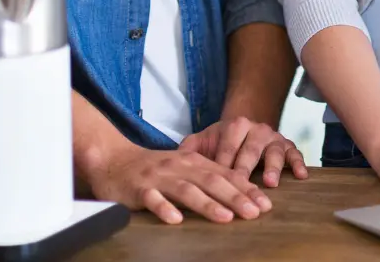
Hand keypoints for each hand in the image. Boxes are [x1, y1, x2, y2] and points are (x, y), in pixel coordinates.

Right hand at [81, 139, 272, 224]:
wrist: (114, 159)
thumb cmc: (154, 168)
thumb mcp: (184, 167)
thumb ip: (207, 177)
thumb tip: (241, 192)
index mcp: (194, 161)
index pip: (225, 174)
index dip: (246, 189)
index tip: (265, 204)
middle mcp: (180, 167)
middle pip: (212, 181)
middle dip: (235, 197)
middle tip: (255, 212)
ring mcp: (159, 178)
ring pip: (187, 190)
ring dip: (208, 204)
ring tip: (227, 217)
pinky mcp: (139, 190)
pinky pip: (152, 200)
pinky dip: (164, 209)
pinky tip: (176, 220)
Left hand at [180, 117, 308, 187]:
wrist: (243, 128)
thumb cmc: (220, 142)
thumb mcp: (203, 141)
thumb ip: (188, 149)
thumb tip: (173, 160)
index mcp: (235, 125)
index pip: (228, 144)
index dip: (224, 161)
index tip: (218, 177)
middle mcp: (256, 129)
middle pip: (251, 148)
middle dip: (246, 167)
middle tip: (242, 184)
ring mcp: (273, 137)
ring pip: (275, 149)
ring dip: (273, 166)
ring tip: (270, 183)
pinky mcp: (287, 146)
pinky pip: (295, 152)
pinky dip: (298, 162)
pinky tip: (301, 175)